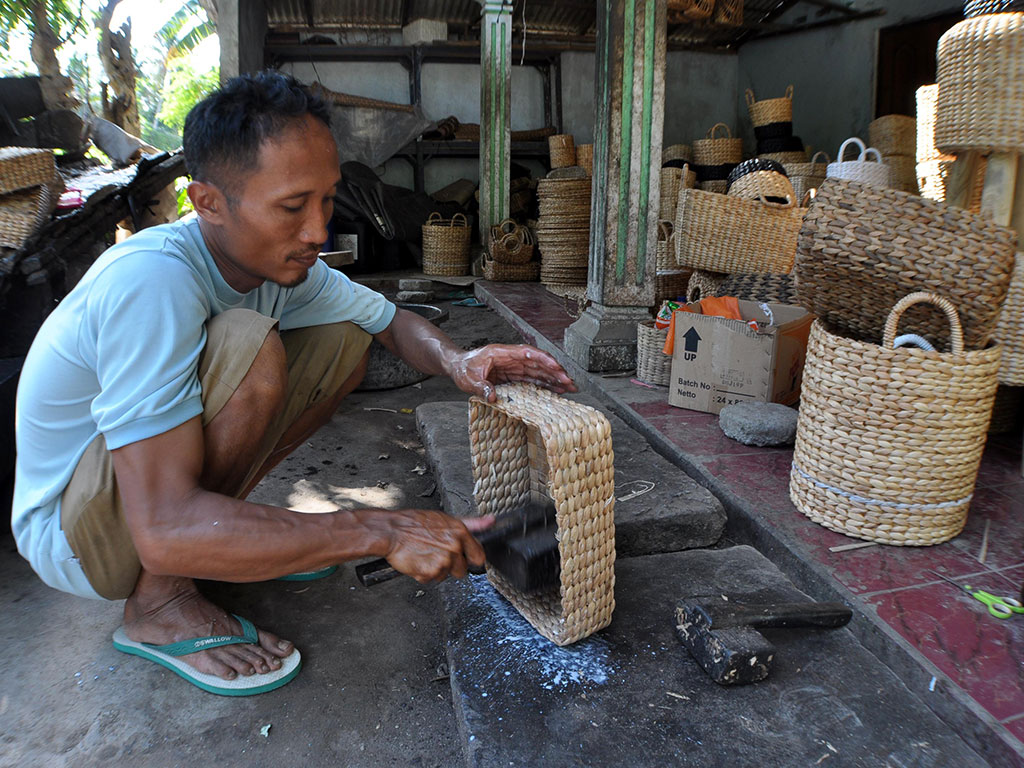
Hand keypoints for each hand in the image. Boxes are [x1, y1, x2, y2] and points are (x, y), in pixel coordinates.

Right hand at [381, 510, 492, 582]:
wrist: (391, 531)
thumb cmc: (413, 523)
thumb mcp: (445, 518)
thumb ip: (471, 523)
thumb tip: (491, 521)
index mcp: (460, 532)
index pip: (479, 556)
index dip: (470, 559)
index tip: (464, 558)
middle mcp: (454, 547)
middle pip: (463, 570)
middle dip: (452, 566)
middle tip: (437, 555)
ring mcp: (443, 561)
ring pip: (446, 576)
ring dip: (436, 570)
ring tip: (425, 556)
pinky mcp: (430, 572)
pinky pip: (431, 580)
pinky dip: (424, 574)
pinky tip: (418, 561)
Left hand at [449, 344, 575, 401]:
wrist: (457, 367)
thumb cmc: (463, 368)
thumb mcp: (469, 379)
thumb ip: (482, 387)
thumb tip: (493, 397)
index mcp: (501, 353)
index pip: (527, 353)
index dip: (543, 359)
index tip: (556, 366)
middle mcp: (511, 358)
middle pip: (537, 362)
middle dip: (555, 371)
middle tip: (569, 381)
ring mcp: (514, 367)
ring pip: (538, 371)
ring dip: (554, 378)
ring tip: (569, 387)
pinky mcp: (513, 375)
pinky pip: (532, 379)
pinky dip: (545, 384)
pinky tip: (556, 390)